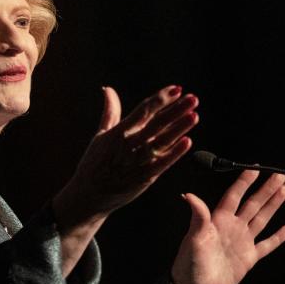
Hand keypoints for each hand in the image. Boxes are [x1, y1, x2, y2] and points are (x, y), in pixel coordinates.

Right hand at [53, 85, 199, 229]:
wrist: (90, 195)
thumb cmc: (94, 163)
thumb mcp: (101, 135)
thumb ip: (110, 111)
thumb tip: (108, 89)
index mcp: (119, 132)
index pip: (144, 110)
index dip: (161, 98)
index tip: (177, 89)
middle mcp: (130, 144)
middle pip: (157, 123)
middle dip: (176, 110)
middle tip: (193, 99)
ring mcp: (138, 161)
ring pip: (163, 140)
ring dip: (180, 128)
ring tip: (194, 115)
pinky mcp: (145, 177)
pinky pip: (163, 163)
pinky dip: (175, 152)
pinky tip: (188, 141)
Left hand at [171, 170, 284, 283]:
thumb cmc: (189, 265)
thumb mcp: (193, 239)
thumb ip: (197, 217)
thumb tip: (188, 195)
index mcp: (218, 221)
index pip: (234, 196)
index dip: (244, 182)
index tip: (254, 168)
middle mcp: (232, 228)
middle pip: (253, 204)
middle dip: (266, 189)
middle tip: (279, 175)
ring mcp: (241, 243)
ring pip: (261, 219)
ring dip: (273, 205)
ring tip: (284, 190)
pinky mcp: (248, 259)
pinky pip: (266, 246)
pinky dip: (277, 238)